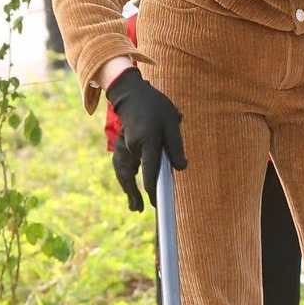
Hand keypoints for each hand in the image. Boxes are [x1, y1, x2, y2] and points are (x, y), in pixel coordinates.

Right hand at [106, 68, 185, 211]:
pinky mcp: (122, 146)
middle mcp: (132, 146)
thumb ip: (176, 145)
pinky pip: (123, 166)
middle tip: (139, 211)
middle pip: (133, 174)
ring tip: (135, 207)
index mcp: (147, 141)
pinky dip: (126, 179)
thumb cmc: (155, 106)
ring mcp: (124, 146)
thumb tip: (181, 168)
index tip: (156, 203)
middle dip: (136, 193)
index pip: (150, 169)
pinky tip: (130, 192)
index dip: (153, 189)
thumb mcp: (171, 122)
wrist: (131, 93)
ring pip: (125, 172)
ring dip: (129, 189)